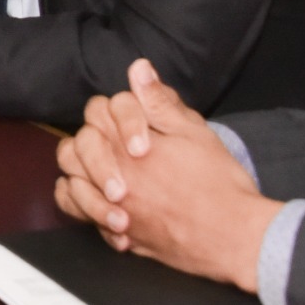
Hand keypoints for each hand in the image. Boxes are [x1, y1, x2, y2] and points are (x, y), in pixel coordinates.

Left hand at [53, 59, 281, 292]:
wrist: (235, 237)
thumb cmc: (218, 183)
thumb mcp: (194, 133)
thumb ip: (160, 101)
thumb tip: (138, 67)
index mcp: (127, 146)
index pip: (99, 111)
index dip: (120, 112)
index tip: (147, 131)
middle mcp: (112, 175)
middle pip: (76, 144)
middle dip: (95, 140)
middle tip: (127, 150)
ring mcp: (109, 207)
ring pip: (70, 178)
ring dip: (81, 169)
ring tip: (107, 171)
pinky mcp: (116, 233)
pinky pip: (74, 211)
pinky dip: (77, 200)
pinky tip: (97, 197)